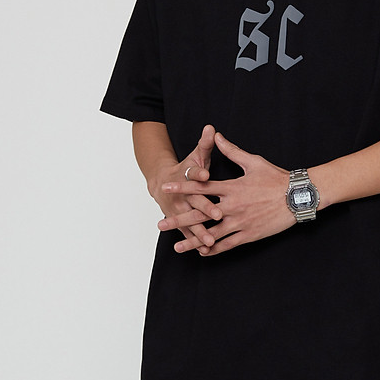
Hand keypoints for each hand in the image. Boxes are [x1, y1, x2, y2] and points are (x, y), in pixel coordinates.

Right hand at [152, 124, 221, 246]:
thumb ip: (205, 144)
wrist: (161, 183)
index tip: (206, 174)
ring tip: (210, 240)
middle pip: (194, 201)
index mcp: (187, 176)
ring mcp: (179, 209)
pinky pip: (188, 233)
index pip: (194, 173)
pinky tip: (205, 251)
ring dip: (200, 231)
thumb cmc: (186, 168)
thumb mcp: (195, 155)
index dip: (199, 173)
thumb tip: (211, 128)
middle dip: (205, 207)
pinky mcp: (179, 221)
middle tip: (217, 213)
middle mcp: (181, 194)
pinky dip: (195, 242)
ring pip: (190, 221)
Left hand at [160, 132, 295, 255]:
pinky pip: (228, 244)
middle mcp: (232, 206)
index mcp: (232, 187)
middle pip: (200, 213)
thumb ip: (232, 150)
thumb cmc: (276, 177)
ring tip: (176, 246)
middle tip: (161, 224)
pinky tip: (203, 252)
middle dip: (179, 219)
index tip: (166, 187)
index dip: (182, 186)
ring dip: (193, 239)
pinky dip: (214, 249)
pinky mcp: (249, 234)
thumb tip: (217, 135)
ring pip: (211, 234)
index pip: (201, 186)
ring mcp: (240, 222)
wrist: (297, 196)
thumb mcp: (253, 161)